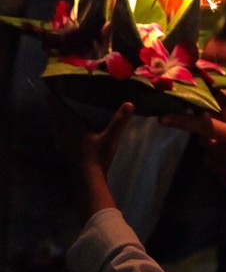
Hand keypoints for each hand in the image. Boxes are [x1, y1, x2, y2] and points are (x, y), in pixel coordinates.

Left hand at [51, 95, 134, 220]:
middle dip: (54, 108)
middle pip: (55, 118)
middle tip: (53, 99)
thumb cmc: (98, 156)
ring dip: (55, 120)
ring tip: (57, 114)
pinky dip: (59, 132)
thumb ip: (119, 120)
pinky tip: (62, 135)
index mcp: (73, 127)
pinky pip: (59, 138)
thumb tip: (130, 103)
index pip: (60, 110)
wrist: (88, 181)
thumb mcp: (111, 137)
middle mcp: (65, 134)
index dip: (54, 100)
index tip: (50, 90)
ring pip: (56, 128)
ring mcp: (63, 145)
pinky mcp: (65, 154)